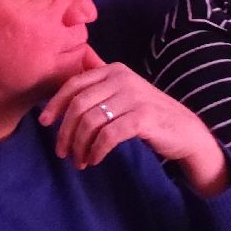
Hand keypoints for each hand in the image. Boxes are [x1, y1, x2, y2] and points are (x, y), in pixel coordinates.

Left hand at [39, 47, 230, 193]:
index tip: (44, 123)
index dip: (55, 104)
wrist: (185, 131)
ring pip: (90, 122)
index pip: (74, 84)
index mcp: (113, 70)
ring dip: (79, 145)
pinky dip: (96, 150)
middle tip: (62, 151)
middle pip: (78, 105)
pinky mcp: (143, 118)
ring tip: (78, 160)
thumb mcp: (122, 93)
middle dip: (65, 131)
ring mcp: (133, 97)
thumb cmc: (148, 114)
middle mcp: (122, 79)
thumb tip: (65, 83)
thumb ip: (98, 86)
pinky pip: (108, 136)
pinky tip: (94, 160)